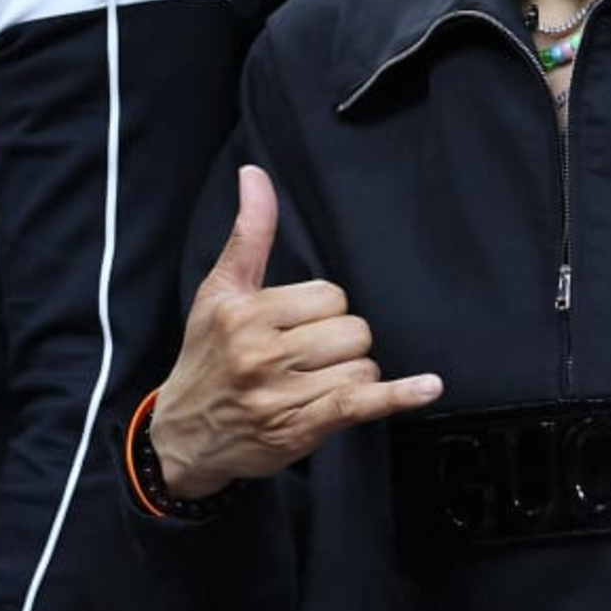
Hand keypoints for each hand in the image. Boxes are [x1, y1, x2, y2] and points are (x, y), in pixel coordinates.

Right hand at [150, 167, 439, 500]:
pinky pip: (359, 404)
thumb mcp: (220, 291)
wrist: (183, 435)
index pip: (329, 296)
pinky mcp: (299, 429)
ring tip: (316, 383)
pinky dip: (398, 396)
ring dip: (352, 374)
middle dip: (341, 342)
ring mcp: (281, 395)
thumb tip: (255, 175)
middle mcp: (262, 353)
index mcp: (246, 313)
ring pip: (360, 366)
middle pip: (352, 330)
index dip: (324, 310)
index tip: (298, 326)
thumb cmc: (206, 358)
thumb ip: (249, 234)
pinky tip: (426, 387)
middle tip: (308, 357)